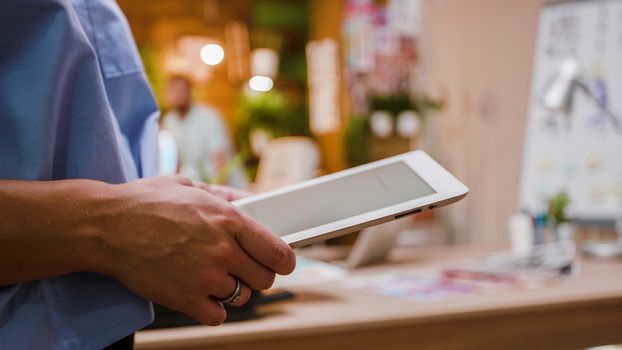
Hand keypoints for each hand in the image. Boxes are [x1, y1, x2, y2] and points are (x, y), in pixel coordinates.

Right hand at [96, 176, 294, 324]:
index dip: (285, 261)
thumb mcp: (190, 185)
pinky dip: (212, 309)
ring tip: (211, 276)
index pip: (279, 253)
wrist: (106, 226)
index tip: (281, 264)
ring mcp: (206, 277)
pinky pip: (218, 316)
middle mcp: (223, 250)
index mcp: (229, 220)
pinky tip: (200, 294)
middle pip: (265, 279)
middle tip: (241, 268)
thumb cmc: (145, 202)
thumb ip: (226, 196)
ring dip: (232, 290)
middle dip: (257, 275)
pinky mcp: (186, 299)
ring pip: (242, 297)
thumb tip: (253, 202)